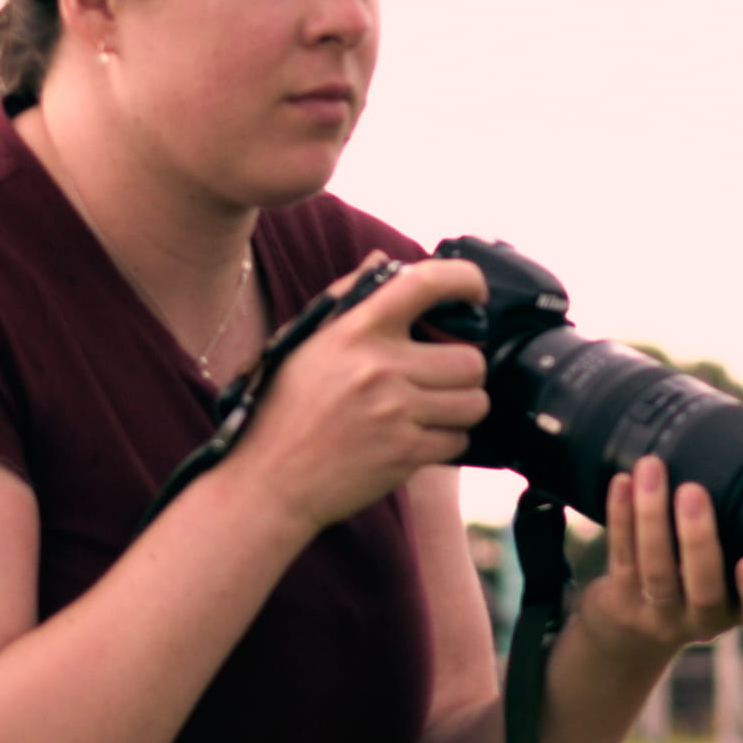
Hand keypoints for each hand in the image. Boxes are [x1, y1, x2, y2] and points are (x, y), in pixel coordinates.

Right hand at [229, 258, 493, 542]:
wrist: (268, 481)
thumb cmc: (283, 408)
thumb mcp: (304, 342)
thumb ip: (346, 298)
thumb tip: (383, 261)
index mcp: (354, 331)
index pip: (424, 283)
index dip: (464, 279)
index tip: (474, 291)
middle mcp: (379, 368)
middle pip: (470, 359)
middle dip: (464, 368)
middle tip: (443, 375)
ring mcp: (396, 413)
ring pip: (474, 401)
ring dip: (461, 406)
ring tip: (434, 409)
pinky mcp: (405, 454)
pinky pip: (458, 440)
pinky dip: (446, 440)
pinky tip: (418, 438)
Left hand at [570, 459, 742, 669]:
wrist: (632, 633)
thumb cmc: (694, 584)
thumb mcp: (727, 579)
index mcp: (738, 612)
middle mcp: (702, 619)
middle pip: (703, 588)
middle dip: (698, 539)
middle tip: (694, 491)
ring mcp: (658, 614)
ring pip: (655, 568)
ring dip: (652, 515)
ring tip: (652, 469)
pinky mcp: (620, 600)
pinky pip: (620, 556)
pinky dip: (620, 516)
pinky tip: (622, 482)